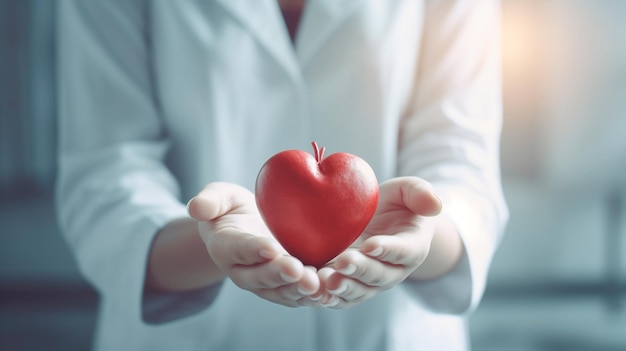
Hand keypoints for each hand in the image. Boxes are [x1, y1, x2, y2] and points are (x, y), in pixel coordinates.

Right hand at [187, 182, 320, 306]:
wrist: (249, 227)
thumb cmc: (232, 209)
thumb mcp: (220, 198)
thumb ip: (210, 201)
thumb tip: (196, 207)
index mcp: (225, 248)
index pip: (239, 249)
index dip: (253, 249)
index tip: (269, 247)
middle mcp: (244, 272)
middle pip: (261, 277)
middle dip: (279, 275)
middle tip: (297, 270)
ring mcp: (267, 283)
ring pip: (282, 291)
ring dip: (299, 290)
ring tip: (316, 284)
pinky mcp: (288, 285)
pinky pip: (299, 293)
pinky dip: (314, 294)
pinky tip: (331, 288)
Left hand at [319, 177, 441, 308]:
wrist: (380, 222)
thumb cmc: (397, 204)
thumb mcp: (409, 191)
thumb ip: (420, 193)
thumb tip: (435, 204)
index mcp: (412, 247)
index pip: (402, 251)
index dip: (388, 250)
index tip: (372, 245)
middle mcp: (392, 270)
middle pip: (378, 275)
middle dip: (360, 270)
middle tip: (343, 262)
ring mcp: (370, 282)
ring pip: (358, 291)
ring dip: (342, 287)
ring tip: (325, 280)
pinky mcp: (349, 285)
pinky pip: (339, 297)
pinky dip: (326, 297)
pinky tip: (312, 291)